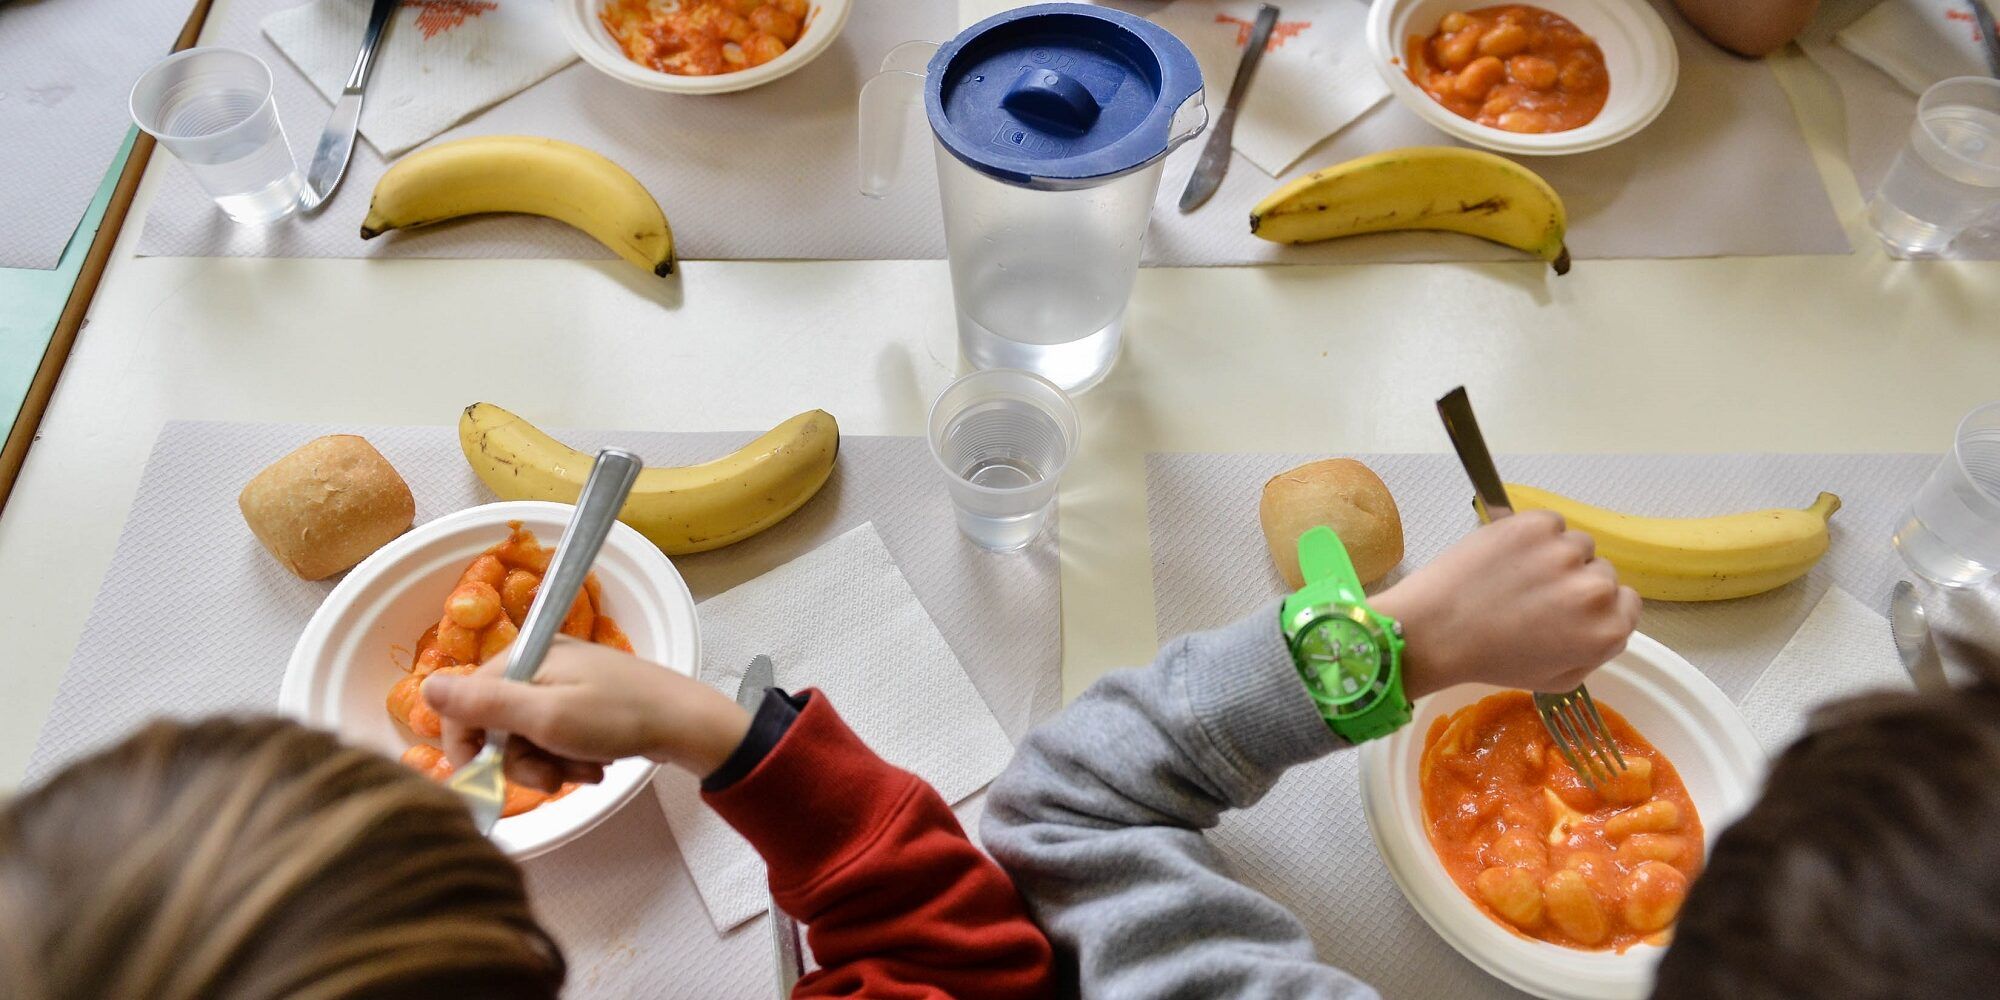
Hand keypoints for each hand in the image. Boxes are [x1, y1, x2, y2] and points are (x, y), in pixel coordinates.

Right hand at [421, 637, 750, 792]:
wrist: (687, 724)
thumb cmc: (618, 717)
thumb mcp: (545, 716)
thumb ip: (485, 705)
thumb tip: (425, 687)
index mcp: (526, 658)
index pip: (465, 703)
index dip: (469, 745)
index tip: (486, 778)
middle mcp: (540, 664)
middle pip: (498, 724)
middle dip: (522, 760)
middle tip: (553, 779)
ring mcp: (564, 683)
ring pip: (529, 738)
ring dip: (550, 764)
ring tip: (585, 770)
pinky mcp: (585, 703)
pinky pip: (557, 738)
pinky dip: (571, 758)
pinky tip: (596, 765)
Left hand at [1371, 511, 1639, 699]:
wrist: (1435, 630)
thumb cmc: (1490, 660)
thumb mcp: (1556, 679)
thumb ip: (1593, 652)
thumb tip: (1605, 626)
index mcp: (1606, 630)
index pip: (1628, 603)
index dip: (1598, 606)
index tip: (1570, 608)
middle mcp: (1596, 589)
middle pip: (1602, 573)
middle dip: (1575, 581)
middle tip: (1535, 596)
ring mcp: (1565, 552)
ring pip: (1576, 545)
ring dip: (1555, 555)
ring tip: (1516, 575)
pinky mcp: (1536, 524)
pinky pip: (1550, 523)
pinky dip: (1533, 534)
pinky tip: (1506, 556)